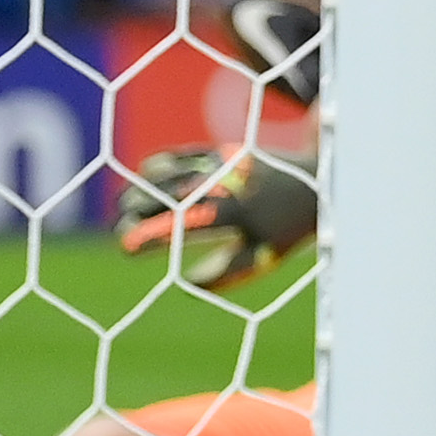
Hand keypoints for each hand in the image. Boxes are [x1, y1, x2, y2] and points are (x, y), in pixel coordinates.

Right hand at [115, 144, 317, 291]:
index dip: (157, 234)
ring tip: (122, 206)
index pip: (191, 221)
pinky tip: (141, 178)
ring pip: (176, 170)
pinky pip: (184, 154)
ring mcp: (226, 162)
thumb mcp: (263, 257)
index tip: (127, 247)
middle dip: (142, 209)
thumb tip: (183, 285)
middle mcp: (232, 181)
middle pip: (175, 192)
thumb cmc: (286, 229)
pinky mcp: (223, 150)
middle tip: (119, 231)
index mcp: (244, 210)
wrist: (317, 182)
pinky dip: (160, 165)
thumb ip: (225, 272)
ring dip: (144, 186)